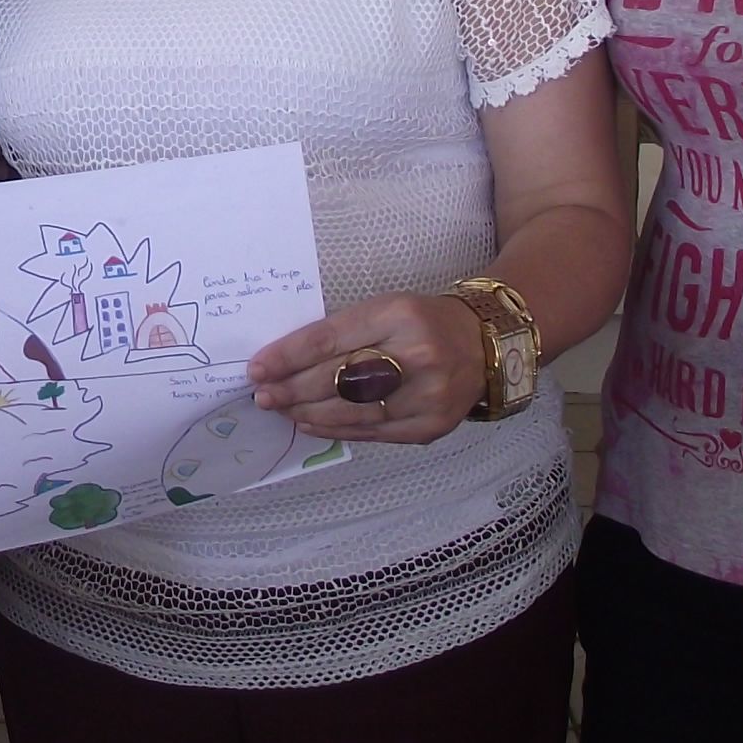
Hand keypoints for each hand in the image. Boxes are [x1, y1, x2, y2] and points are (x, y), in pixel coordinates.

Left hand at [247, 292, 485, 443]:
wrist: (485, 345)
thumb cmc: (423, 321)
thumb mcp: (386, 309)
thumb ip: (342, 333)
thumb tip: (286, 362)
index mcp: (399, 315)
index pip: (330, 340)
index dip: (288, 357)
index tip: (257, 368)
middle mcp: (416, 356)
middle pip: (336, 380)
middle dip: (291, 389)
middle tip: (263, 395)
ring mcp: (426, 396)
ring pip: (350, 413)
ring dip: (306, 413)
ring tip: (281, 409)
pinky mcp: (430, 426)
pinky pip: (371, 433)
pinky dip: (335, 429)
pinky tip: (310, 423)